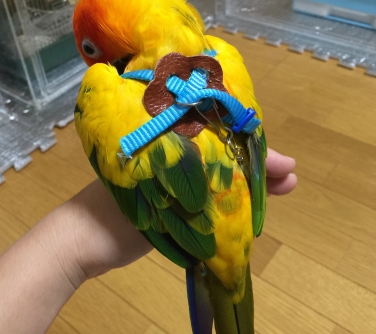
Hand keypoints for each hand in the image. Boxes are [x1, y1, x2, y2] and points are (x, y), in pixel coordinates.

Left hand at [64, 149, 295, 281]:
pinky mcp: (175, 205)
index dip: (250, 144)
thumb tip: (239, 163)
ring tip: (285, 185)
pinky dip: (232, 202)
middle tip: (288, 174)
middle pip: (223, 154)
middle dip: (256, 163)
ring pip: (220, 176)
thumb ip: (201, 173)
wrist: (87, 240)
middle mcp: (176, 155)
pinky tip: (255, 207)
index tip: (279, 157)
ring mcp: (176, 181)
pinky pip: (210, 199)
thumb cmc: (116, 204)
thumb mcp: (159, 182)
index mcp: (168, 137)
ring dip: (250, 182)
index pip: (218, 134)